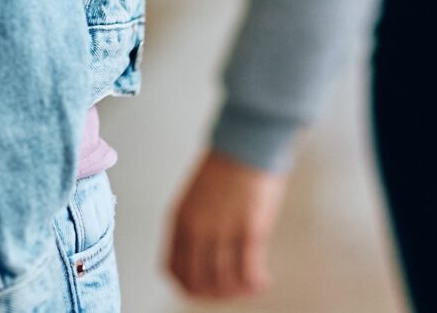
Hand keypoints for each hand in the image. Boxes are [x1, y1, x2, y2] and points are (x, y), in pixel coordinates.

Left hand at [166, 149, 287, 300]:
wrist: (247, 142)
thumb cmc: (226, 167)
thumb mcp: (197, 197)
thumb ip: (195, 225)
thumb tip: (201, 255)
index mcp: (180, 220)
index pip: (173, 270)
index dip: (190, 287)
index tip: (206, 289)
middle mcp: (196, 229)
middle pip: (197, 283)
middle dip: (214, 295)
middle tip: (231, 291)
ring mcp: (222, 231)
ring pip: (223, 283)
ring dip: (238, 291)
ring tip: (250, 285)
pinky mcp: (249, 230)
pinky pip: (248, 273)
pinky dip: (255, 283)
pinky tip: (263, 280)